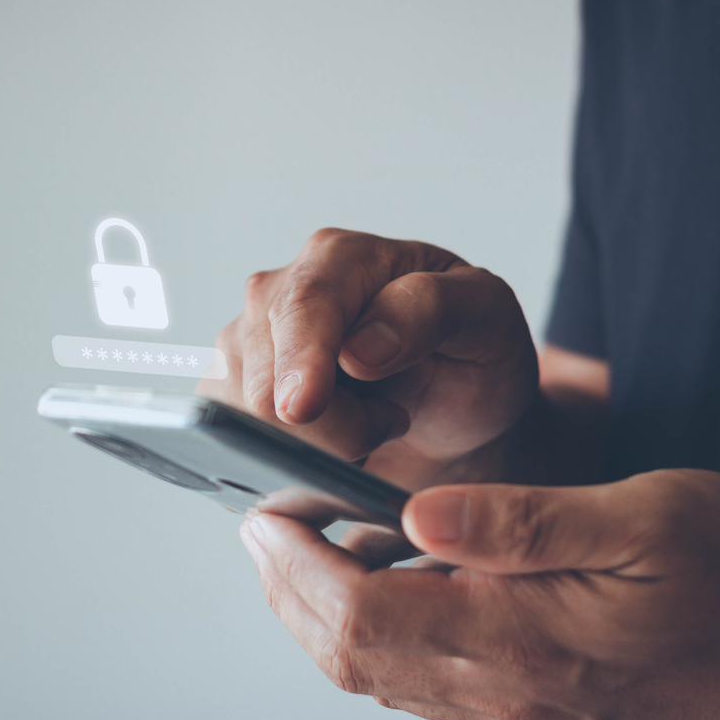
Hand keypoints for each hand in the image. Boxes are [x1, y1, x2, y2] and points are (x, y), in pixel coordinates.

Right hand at [198, 228, 538, 490]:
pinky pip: (234, 442)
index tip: (304, 407)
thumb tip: (358, 347)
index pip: (300, 308)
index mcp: (340, 258)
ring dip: (313, 446)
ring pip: (243, 419)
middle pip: (265, 381)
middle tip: (390, 420)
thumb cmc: (471, 350)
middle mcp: (279, 293)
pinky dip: (285, 461)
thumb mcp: (486, 314)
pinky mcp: (233, 391)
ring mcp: (248, 343)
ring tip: (366, 425)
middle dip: (332, 427)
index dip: (299, 360)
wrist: (458, 401)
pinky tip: (331, 446)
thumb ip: (430, 310)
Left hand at [239, 469, 719, 719]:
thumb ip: (524, 523)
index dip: (296, 565)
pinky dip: (376, 630)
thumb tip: (415, 516)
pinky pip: (421, 678)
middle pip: (349, 653)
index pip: (359, 616)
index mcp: (516, 637)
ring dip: (321, 611)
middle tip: (261, 522)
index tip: (264, 511)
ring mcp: (509, 706)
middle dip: (287, 588)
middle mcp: (498, 688)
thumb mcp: (645, 523)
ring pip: (378, 671)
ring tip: (299, 545)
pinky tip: (379, 581)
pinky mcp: (526, 704)